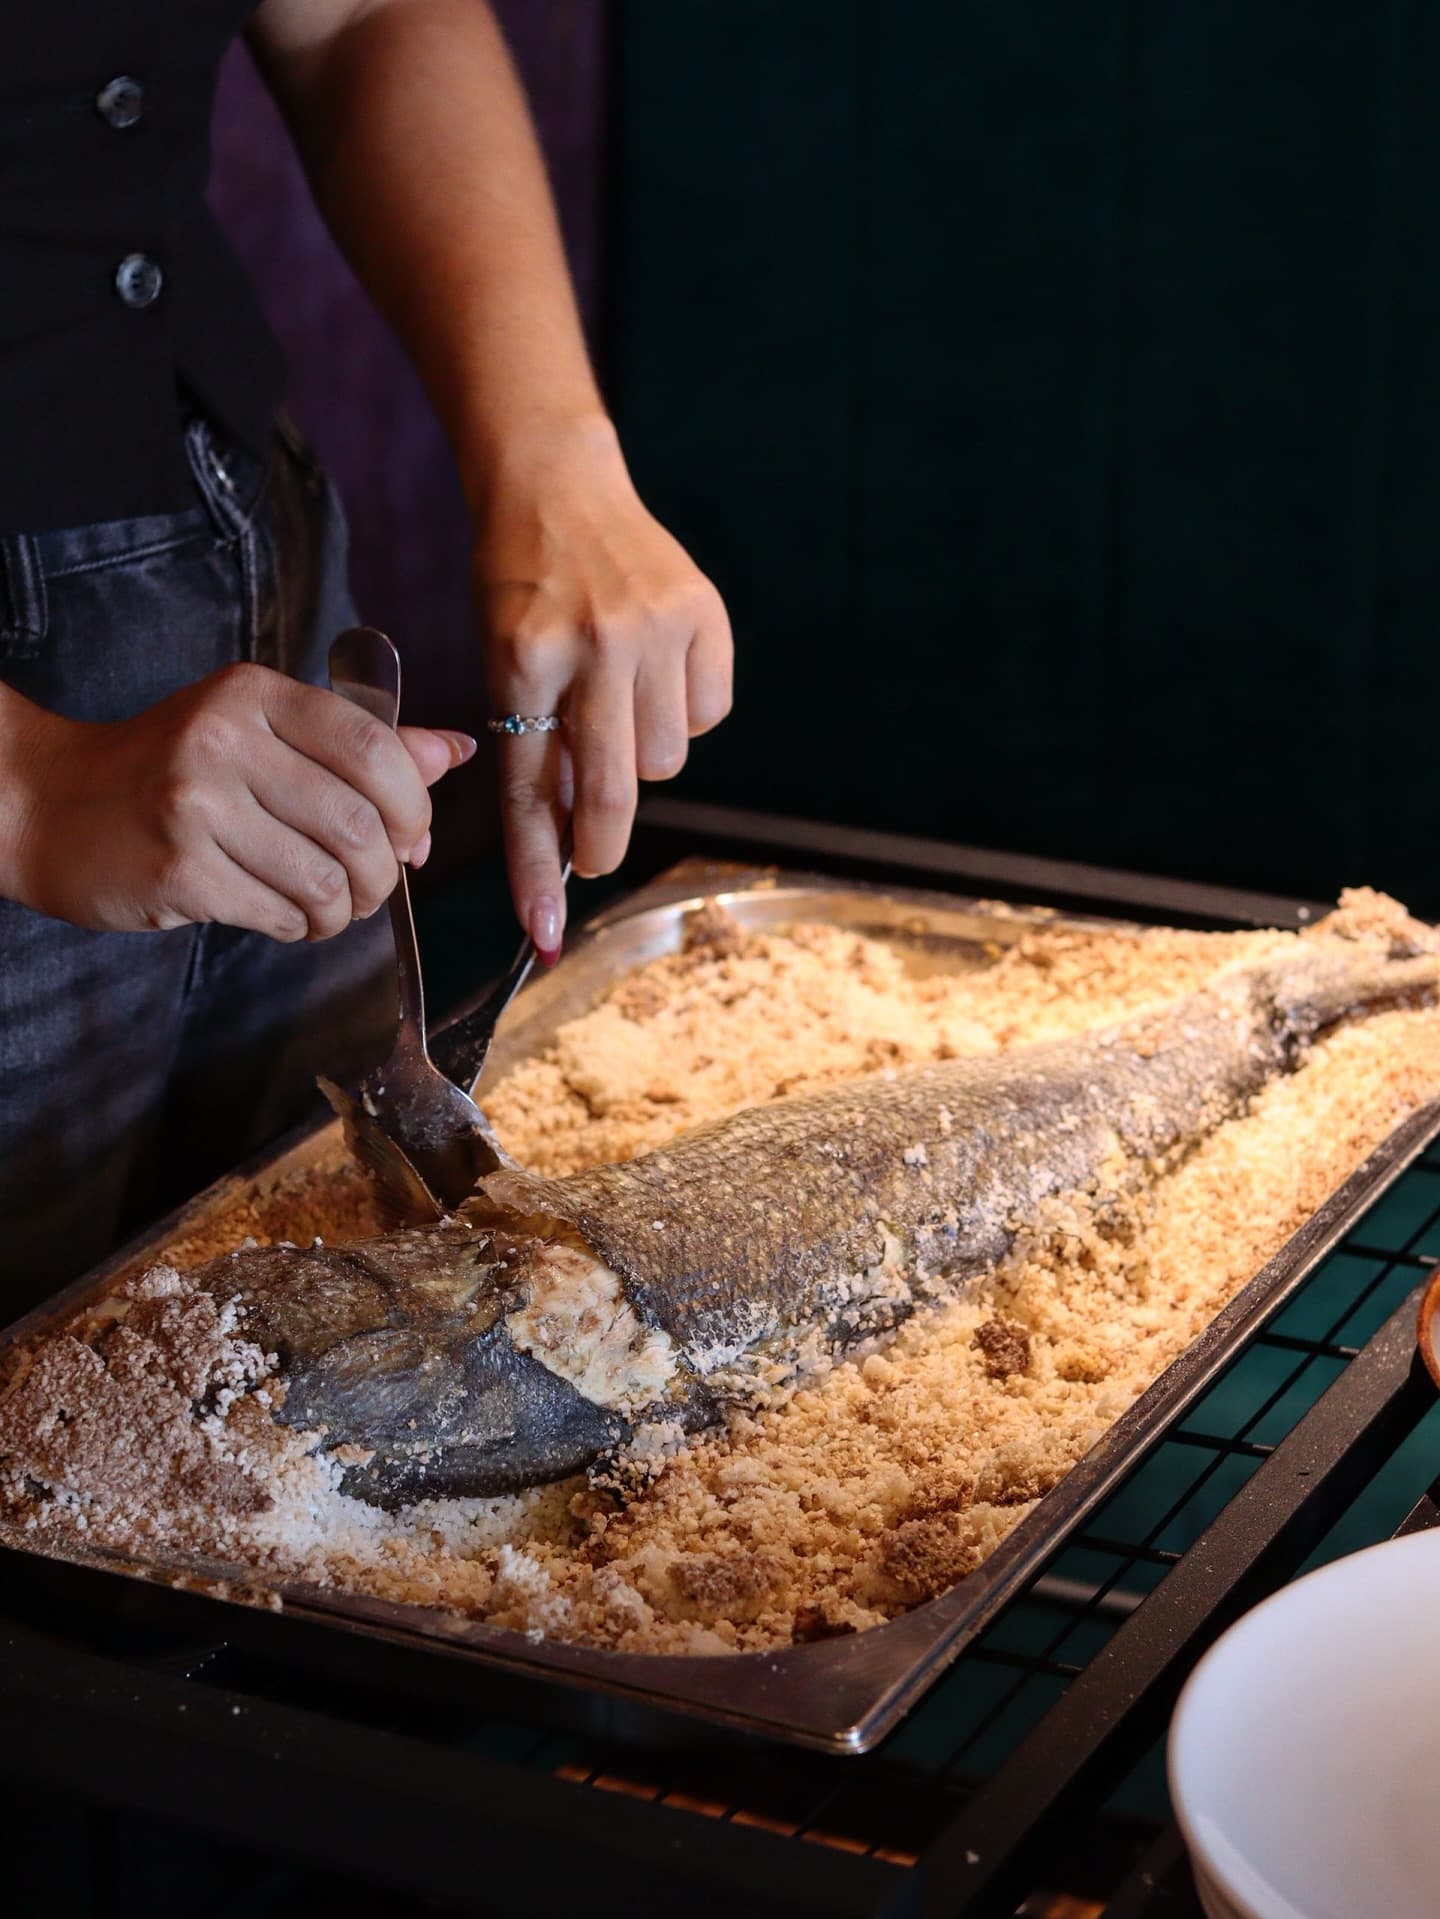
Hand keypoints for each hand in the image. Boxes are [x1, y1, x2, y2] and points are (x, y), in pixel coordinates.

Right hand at [9, 663, 474, 939]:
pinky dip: (300, 926)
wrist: (50, 806)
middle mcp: (223, 740)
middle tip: (372, 886)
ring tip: (329, 907)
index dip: (411, 806)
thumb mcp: (261, 731)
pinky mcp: (177, 871)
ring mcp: (194, 807)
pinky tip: (285, 914)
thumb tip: (455, 750)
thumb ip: (361, 742)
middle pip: (359, 824)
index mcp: (255, 694)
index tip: (409, 835)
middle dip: (385, 873)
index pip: (374, 748)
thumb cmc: (171, 769)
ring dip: (344, 910)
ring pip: (325, 879)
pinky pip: (281, 913)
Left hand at [474, 418, 732, 957]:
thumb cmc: (519, 586)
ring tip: (619, 705)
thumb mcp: (502, 660)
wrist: (558, 483)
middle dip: (600, 841)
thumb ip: (534, 743)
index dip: (537, 868)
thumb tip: (564, 841)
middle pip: (609, 789)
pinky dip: (686, 715)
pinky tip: (658, 675)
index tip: (544, 927)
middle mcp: (592, 642)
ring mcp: (655, 627)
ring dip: (643, 755)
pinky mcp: (703, 615)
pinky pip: (708, 716)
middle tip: (594, 856)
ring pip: (666, 759)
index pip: (530, 789)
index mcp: (523, 657)